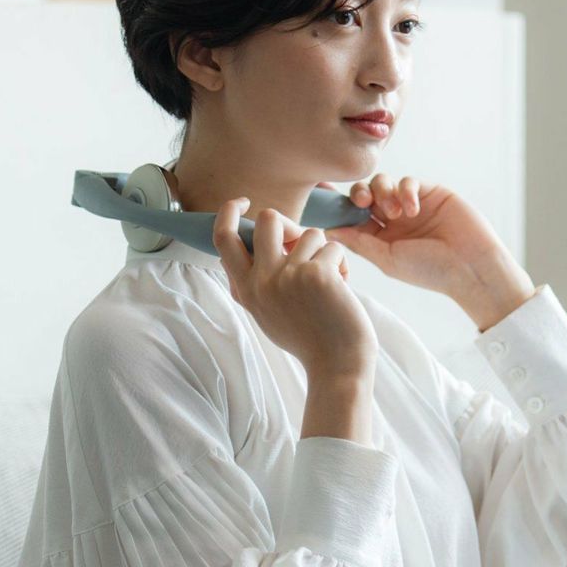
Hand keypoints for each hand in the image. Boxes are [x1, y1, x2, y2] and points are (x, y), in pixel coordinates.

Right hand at [212, 199, 378, 382]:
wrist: (336, 364)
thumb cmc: (308, 337)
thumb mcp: (267, 311)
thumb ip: (257, 278)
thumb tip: (262, 233)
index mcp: (245, 289)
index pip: (223, 239)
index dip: (229, 213)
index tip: (242, 203)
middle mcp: (261, 281)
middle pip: (267, 220)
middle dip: (290, 224)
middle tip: (303, 242)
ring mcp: (288, 276)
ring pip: (310, 233)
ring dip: (323, 252)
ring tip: (329, 281)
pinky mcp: (317, 273)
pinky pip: (333, 247)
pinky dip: (342, 264)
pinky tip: (343, 289)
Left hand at [319, 173, 518, 300]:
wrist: (470, 266)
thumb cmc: (430, 270)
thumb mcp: (388, 259)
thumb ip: (359, 242)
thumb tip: (328, 230)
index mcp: (380, 239)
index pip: (352, 218)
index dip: (338, 208)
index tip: (322, 199)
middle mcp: (393, 221)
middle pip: (364, 196)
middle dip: (358, 194)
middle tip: (363, 202)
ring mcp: (411, 205)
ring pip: (383, 183)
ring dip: (383, 192)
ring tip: (396, 212)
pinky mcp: (430, 192)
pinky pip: (408, 180)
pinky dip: (405, 190)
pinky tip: (412, 208)